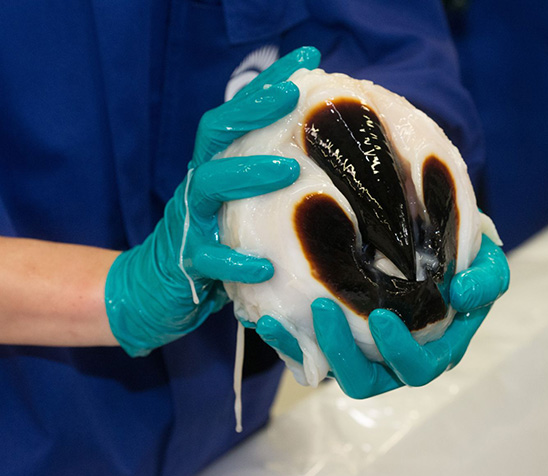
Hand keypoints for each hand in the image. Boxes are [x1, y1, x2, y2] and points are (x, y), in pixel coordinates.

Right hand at [105, 47, 321, 356]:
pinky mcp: (189, 259)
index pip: (239, 115)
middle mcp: (201, 182)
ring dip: (249, 174)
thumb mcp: (241, 203)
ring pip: (210, 186)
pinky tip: (265, 266)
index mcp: (217, 165)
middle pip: (216, 134)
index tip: (307, 57)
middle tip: (290, 96)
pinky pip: (211, 258)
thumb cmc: (216, 238)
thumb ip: (268, 179)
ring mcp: (192, 218)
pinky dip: (237, 262)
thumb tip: (328, 158)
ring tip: (289, 170)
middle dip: (251, 110)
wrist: (160, 285)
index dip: (269, 84)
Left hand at [256, 234, 509, 398]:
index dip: (398, 351)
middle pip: (366, 381)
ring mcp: (365, 352)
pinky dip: (287, 339)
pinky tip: (265, 317)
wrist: (430, 244)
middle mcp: (396, 360)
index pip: (418, 367)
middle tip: (320, 309)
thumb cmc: (461, 259)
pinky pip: (309, 351)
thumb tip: (461, 295)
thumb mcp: (486, 263)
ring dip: (302, 348)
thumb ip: (486, 279)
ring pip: (330, 370)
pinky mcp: (339, 339)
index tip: (379, 317)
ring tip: (274, 320)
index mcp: (436, 348)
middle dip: (341, 351)